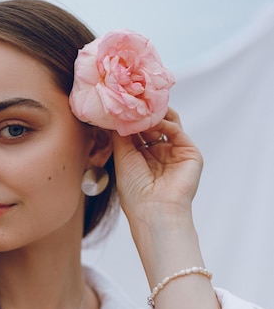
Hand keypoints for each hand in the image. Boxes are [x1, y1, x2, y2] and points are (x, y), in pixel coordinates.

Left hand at [112, 108, 202, 222]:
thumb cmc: (134, 190)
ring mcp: (175, 152)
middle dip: (143, 113)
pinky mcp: (190, 152)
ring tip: (143, 106)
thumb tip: (118, 113)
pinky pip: (177, 131)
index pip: (137, 130)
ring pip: (167, 123)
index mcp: (142, 157)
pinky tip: (153, 121)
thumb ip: (121, 134)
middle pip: (152, 124)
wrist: (154, 210)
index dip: (130, 118)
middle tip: (133, 99)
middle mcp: (159, 153)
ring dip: (154, 114)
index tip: (121, 104)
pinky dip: (165, 123)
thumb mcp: (123, 157)